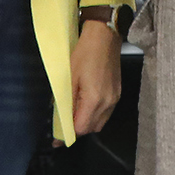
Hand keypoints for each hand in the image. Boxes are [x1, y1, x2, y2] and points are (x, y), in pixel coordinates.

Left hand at [67, 17, 122, 139]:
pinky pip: (106, 113)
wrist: (105, 36)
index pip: (81, 128)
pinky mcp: (118, 94)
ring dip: (86, 123)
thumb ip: (66, 101)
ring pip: (100, 123)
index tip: (57, 138)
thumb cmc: (84, 53)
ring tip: (74, 113)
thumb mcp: (69, 76)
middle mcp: (108, 103)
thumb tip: (60, 118)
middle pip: (91, 129)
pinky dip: (95, 114)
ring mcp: (115, 99)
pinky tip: (86, 104)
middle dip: (77, 129)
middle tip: (62, 123)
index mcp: (95, 100)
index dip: (67, 134)